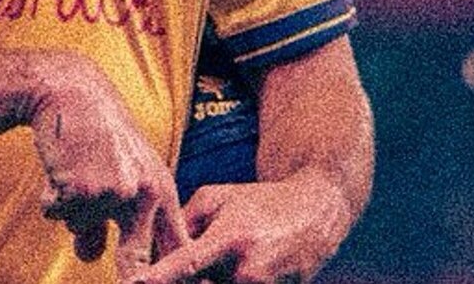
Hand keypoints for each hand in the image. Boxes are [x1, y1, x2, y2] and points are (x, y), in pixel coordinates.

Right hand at [28, 56, 187, 278]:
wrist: (73, 90)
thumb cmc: (100, 132)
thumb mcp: (123, 172)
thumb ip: (115, 218)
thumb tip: (91, 257)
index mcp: (162, 191)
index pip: (177, 247)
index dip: (177, 277)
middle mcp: (143, 195)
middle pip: (137, 262)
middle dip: (132, 282)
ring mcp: (112, 192)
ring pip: (79, 229)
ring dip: (69, 213)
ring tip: (75, 172)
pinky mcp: (79, 188)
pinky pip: (55, 213)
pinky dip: (50, 197)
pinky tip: (59, 166)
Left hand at [129, 176, 349, 283]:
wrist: (316, 213)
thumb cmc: (259, 202)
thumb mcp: (217, 197)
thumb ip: (183, 222)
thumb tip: (156, 248)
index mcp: (229, 240)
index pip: (185, 266)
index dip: (158, 278)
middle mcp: (248, 271)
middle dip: (185, 279)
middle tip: (204, 253)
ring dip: (211, 278)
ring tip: (229, 253)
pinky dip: (229, 280)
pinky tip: (240, 264)